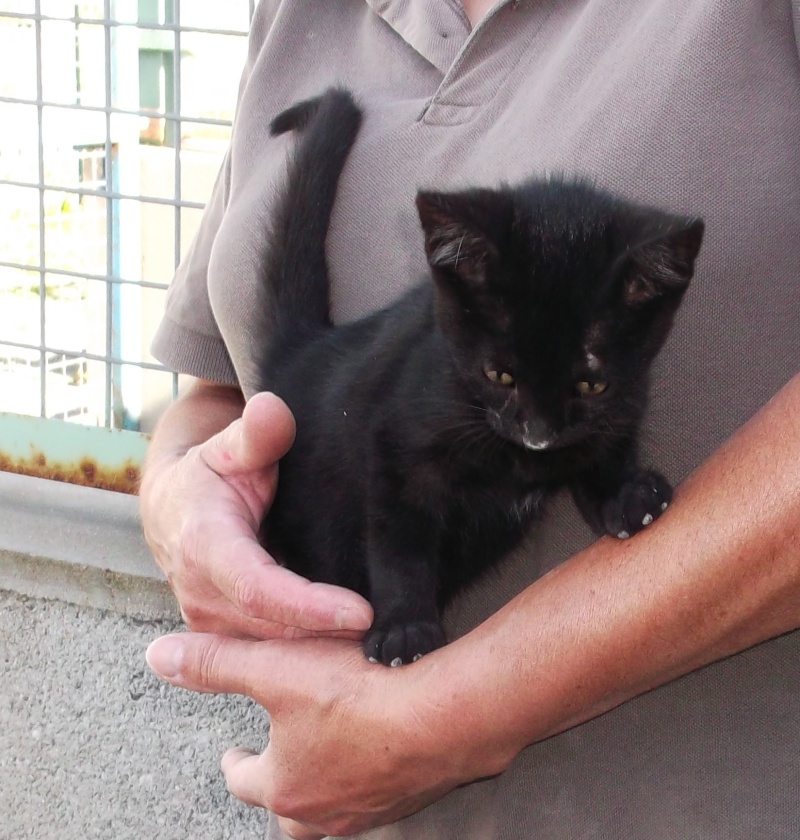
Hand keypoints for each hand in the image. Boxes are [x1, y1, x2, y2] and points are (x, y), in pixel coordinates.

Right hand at [140, 387, 372, 639]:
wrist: (175, 508)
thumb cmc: (211, 473)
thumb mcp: (228, 447)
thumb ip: (253, 434)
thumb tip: (272, 409)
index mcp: (202, 546)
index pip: (258, 588)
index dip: (308, 606)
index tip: (362, 612)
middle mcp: (201, 594)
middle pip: (275, 629)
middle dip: (331, 637)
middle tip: (392, 636)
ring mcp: (211, 622)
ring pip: (277, 650)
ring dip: (327, 650)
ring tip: (384, 644)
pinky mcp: (226, 635)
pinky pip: (274, 651)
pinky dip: (314, 650)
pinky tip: (357, 646)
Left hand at [145, 632, 488, 837]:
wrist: (443, 717)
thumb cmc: (358, 694)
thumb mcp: (275, 668)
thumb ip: (217, 662)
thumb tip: (159, 656)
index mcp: (286, 784)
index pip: (246, 782)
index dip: (236, 764)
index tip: (233, 752)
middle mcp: (326, 810)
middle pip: (291, 815)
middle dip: (281, 790)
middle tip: (279, 769)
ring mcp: (372, 808)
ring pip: (337, 810)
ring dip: (327, 786)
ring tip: (328, 760)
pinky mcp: (413, 795)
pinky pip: (382, 793)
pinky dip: (372, 775)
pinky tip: (381, 750)